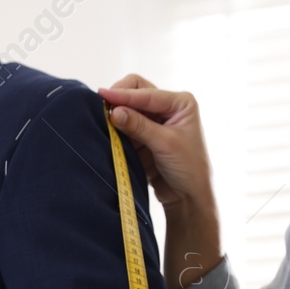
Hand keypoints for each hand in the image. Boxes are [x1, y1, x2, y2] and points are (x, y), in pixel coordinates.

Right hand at [98, 75, 214, 212]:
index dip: (124, 95)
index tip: (103, 95)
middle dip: (119, 98)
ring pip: (127, 109)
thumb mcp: (165, 144)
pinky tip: (106, 130)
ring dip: (115, 113)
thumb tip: (114, 112)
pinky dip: (114, 127)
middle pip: (136, 91)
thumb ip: (139, 126)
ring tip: (100, 119)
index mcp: (180, 103)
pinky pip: (124, 126)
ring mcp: (153, 122)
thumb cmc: (189, 169)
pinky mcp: (142, 137)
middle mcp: (167, 107)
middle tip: (102, 108)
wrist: (188, 197)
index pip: (147, 92)